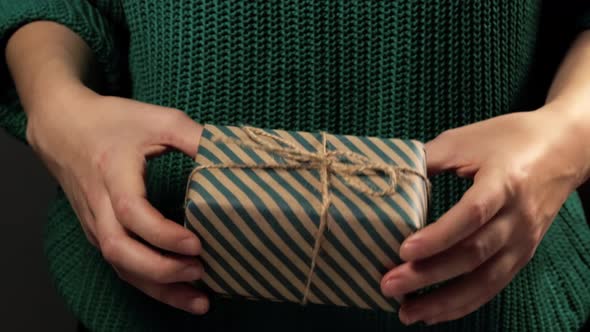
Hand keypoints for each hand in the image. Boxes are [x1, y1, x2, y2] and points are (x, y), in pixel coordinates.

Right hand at [25, 84, 208, 313]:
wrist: (63, 127)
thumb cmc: (112, 122)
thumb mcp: (158, 119)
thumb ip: (194, 137)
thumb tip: (232, 156)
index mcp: (114, 173)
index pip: (133, 213)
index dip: (164, 234)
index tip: (197, 243)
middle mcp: (100, 205)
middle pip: (120, 250)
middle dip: (161, 269)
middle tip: (200, 271)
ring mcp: (97, 222)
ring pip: (120, 266)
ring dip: (158, 287)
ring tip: (198, 300)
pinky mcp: (100, 232)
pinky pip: (122, 264)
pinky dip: (149, 282)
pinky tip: (178, 290)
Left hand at [380, 106, 588, 324]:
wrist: (564, 148)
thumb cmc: (508, 138)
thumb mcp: (465, 138)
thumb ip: (428, 159)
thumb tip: (389, 180)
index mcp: (504, 182)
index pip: (471, 215)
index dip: (438, 236)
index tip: (403, 250)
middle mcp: (517, 216)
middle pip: (473, 253)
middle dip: (428, 274)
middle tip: (388, 285)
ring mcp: (523, 239)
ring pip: (485, 280)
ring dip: (444, 300)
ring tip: (407, 313)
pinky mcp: (523, 254)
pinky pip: (493, 286)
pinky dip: (464, 303)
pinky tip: (435, 313)